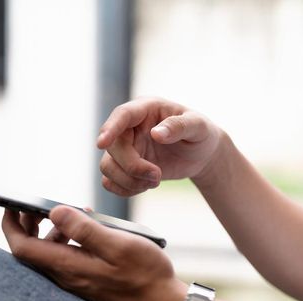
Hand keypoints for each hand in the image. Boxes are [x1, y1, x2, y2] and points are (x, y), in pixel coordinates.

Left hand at [1, 207, 186, 300]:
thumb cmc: (146, 276)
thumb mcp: (118, 245)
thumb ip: (84, 229)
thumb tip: (55, 211)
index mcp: (67, 266)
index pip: (23, 247)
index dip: (11, 225)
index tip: (10, 206)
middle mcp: (65, 275)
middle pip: (31, 249)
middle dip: (26, 224)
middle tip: (34, 206)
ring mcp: (74, 279)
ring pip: (49, 252)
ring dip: (52, 229)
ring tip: (72, 212)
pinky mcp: (85, 280)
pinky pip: (65, 257)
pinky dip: (68, 239)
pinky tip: (87, 229)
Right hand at [97, 97, 224, 195]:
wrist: (200, 154)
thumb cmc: (200, 134)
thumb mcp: (198, 126)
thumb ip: (179, 126)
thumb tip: (157, 133)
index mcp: (145, 109)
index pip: (122, 115)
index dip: (110, 129)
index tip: (102, 143)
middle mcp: (129, 127)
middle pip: (113, 147)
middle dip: (132, 167)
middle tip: (157, 176)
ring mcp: (124, 148)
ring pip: (107, 167)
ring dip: (129, 180)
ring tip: (155, 182)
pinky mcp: (123, 167)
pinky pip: (110, 182)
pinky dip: (124, 189)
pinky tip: (145, 186)